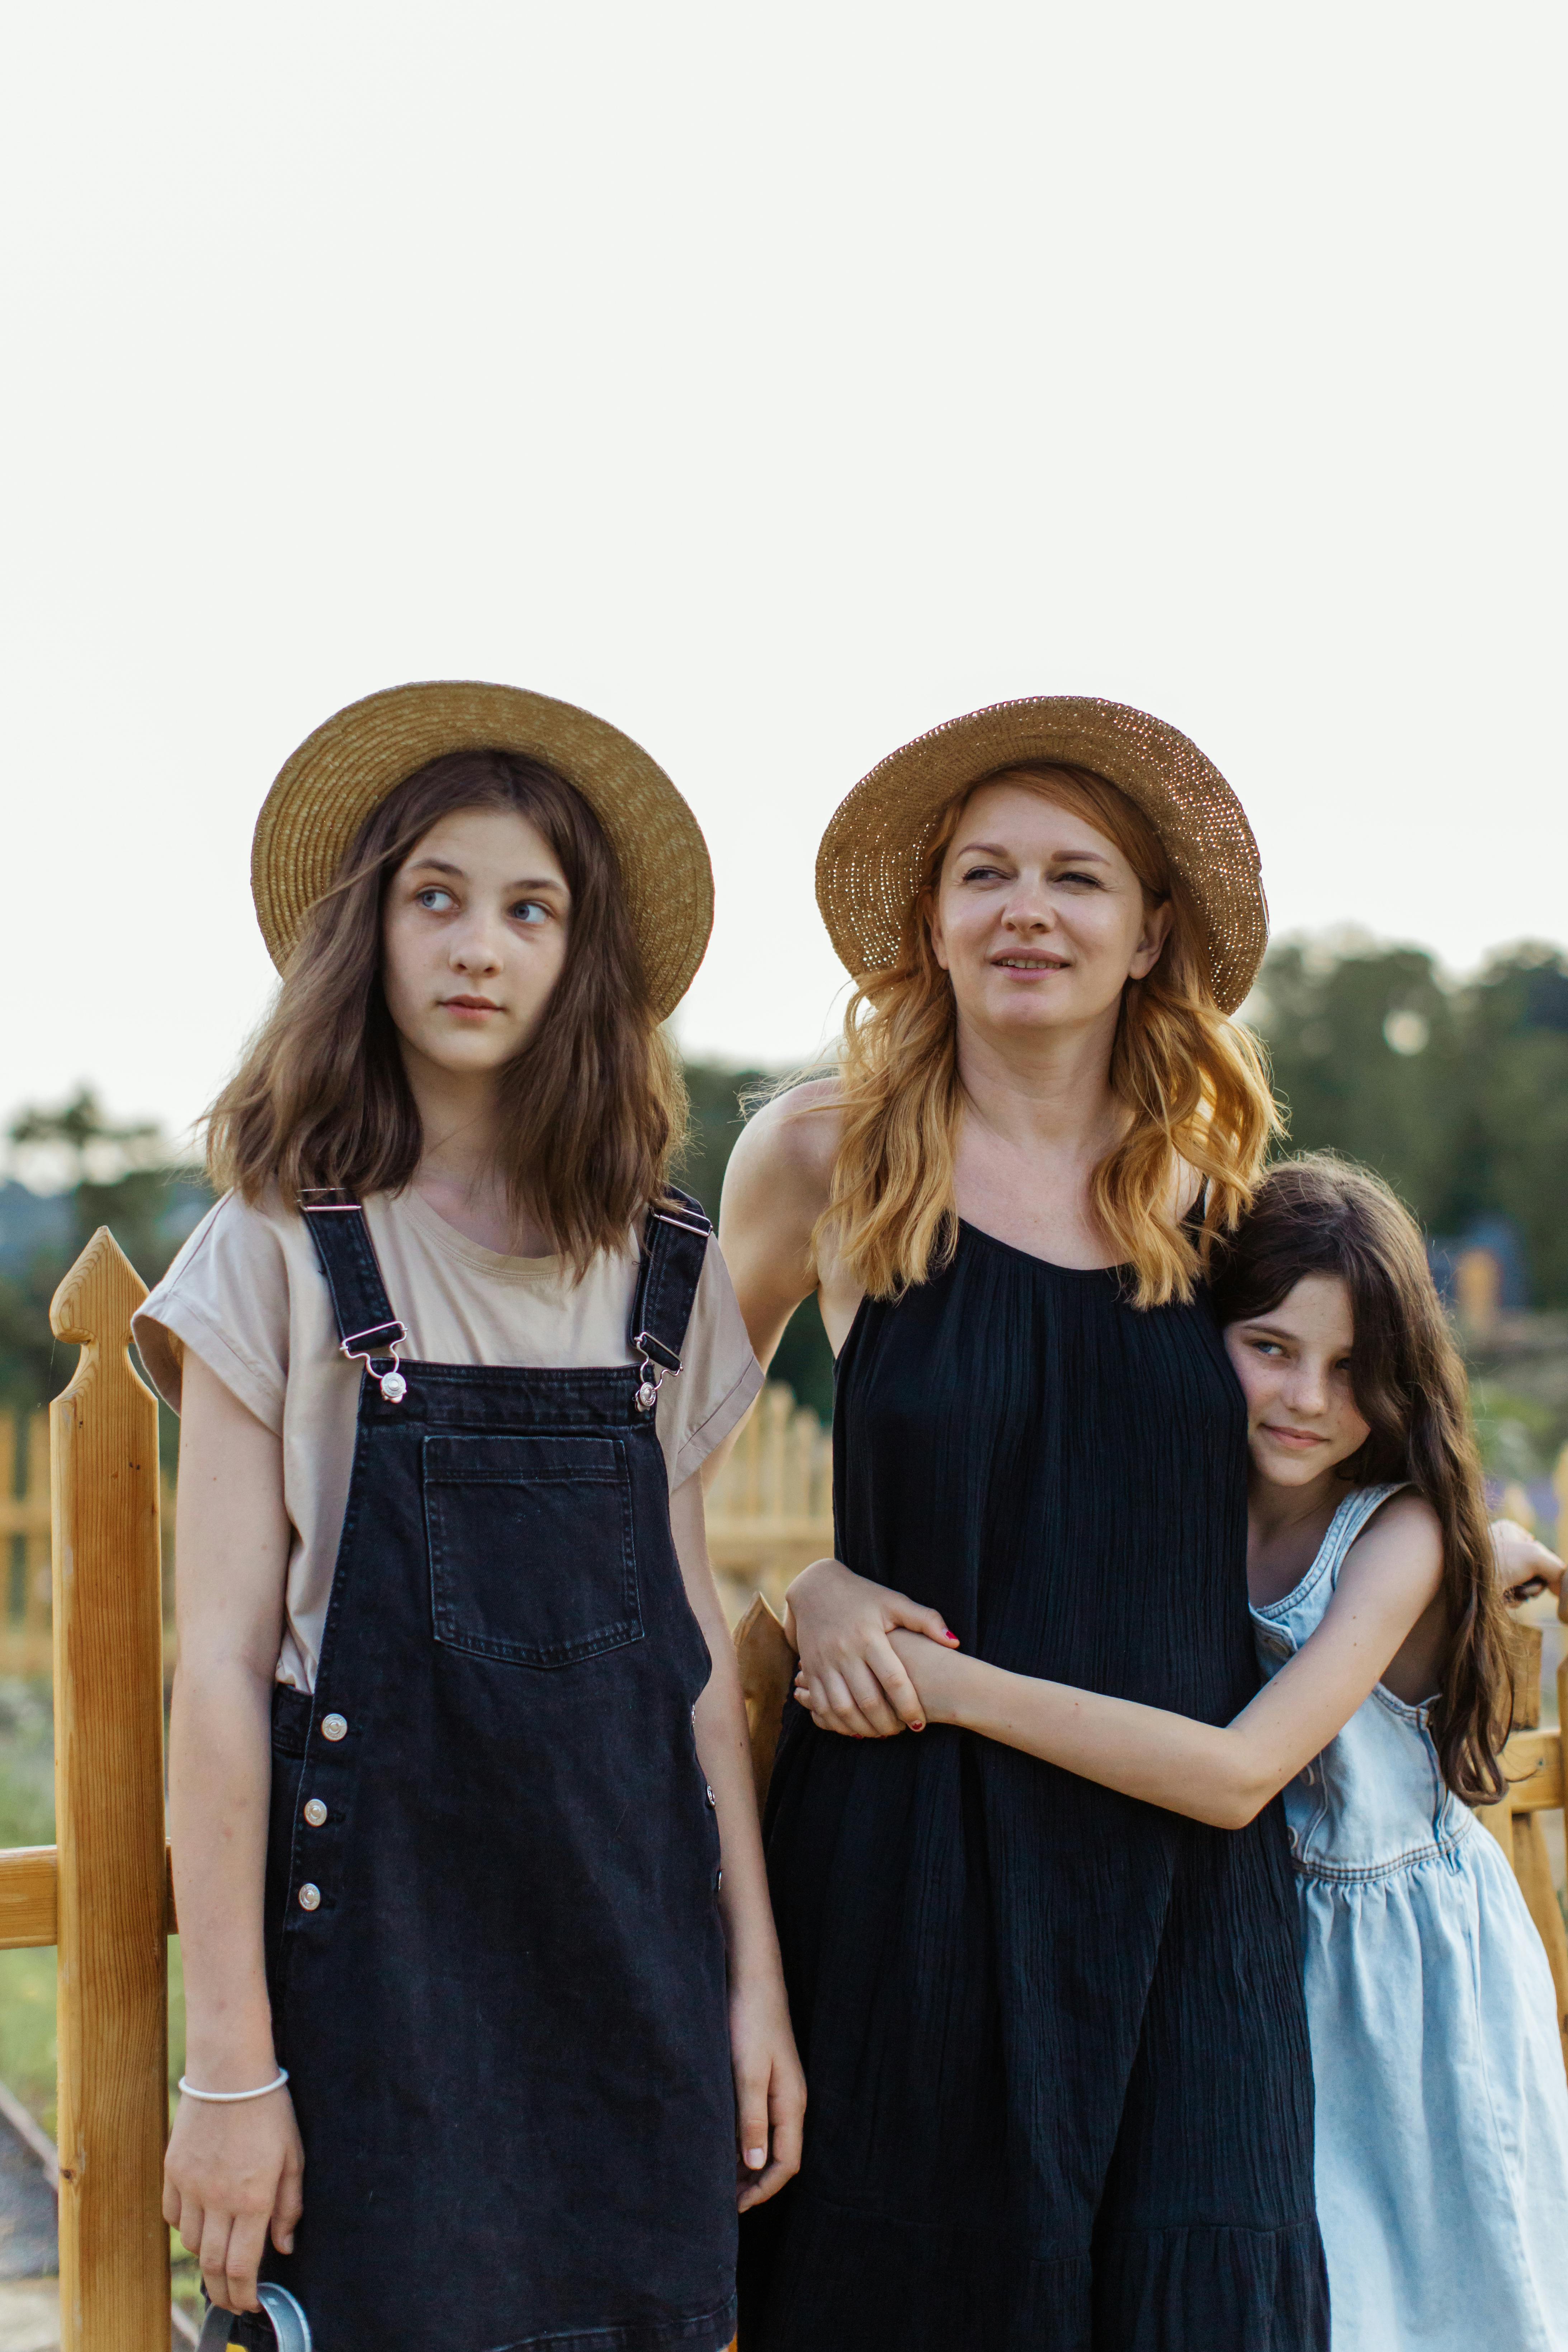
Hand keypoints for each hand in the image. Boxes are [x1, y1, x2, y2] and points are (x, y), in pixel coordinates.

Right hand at [163, 2083, 303, 2313]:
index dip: (244, 2294)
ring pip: (193, 2243)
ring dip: (207, 2256)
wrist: (229, 2072)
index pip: (242, 2266)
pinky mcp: (173, 2172)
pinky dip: (187, 2227)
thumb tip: (284, 2247)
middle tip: (231, 2301)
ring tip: (221, 2254)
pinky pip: (174, 2217)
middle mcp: (219, 2198)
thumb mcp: (294, 2157)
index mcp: (254, 2197)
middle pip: (213, 2265)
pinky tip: (202, 2219)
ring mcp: (192, 2186)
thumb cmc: (269, 2111)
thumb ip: (289, 2207)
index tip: (250, 2305)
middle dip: (222, 2292)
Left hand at [729, 1970, 806, 2212]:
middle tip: (722, 2203)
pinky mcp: (764, 2077)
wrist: (751, 1975)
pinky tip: (718, 2143)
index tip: (735, 2208)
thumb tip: (753, 2165)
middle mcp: (789, 2101)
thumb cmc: (750, 2020)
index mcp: (791, 2103)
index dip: (763, 2190)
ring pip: (766, 2139)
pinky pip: (756, 2120)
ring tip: (717, 2181)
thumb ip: (751, 2118)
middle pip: (778, 2156)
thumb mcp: (747, 2072)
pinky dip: (740, 2139)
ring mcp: (777, 2088)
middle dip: (754, 2183)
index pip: (786, 2163)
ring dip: (745, 2163)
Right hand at [786, 1557, 957, 1738]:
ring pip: (842, 1708)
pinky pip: (819, 1706)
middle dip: (888, 1724)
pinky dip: (835, 1723)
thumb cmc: (863, 1597)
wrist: (816, 1588)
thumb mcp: (894, 1601)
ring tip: (881, 1732)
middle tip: (902, 1731)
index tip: (920, 1723)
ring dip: (863, 1728)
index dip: (909, 1706)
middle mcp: (844, 1651)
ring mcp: (823, 1662)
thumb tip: (954, 1641)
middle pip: (868, 1700)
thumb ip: (925, 1620)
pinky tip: (853, 1728)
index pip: (893, 1680)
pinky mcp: (808, 1670)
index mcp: (869, 1636)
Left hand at [1492, 1518, 1563, 1603]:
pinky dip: (1510, 1601)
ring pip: (1523, 1586)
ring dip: (1521, 1594)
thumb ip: (1557, 1569)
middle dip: (1532, 1583)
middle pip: (1534, 1571)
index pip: (1541, 1552)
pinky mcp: (1487, 1586)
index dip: (1543, 1566)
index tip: (1534, 1570)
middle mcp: (1500, 1546)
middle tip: (1521, 1584)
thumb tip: (1559, 1589)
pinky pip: (1510, 1597)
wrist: (1462, 1585)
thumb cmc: (1496, 1562)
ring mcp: (1493, 1567)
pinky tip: (1499, 1598)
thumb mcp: (1535, 1557)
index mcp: (1509, 1530)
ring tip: (1508, 1590)